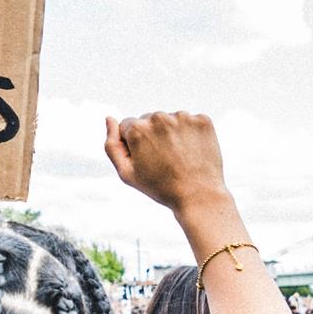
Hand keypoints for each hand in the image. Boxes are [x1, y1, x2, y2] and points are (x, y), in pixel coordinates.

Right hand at [104, 110, 229, 217]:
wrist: (198, 196)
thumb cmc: (160, 187)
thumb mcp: (126, 173)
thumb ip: (112, 145)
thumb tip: (109, 119)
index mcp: (137, 129)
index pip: (128, 126)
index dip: (134, 145)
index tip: (146, 160)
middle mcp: (159, 117)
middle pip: (149, 120)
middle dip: (152, 136)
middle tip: (163, 160)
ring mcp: (183, 117)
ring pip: (170, 120)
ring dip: (171, 133)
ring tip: (179, 157)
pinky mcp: (202, 120)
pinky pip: (190, 122)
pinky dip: (190, 133)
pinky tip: (192, 151)